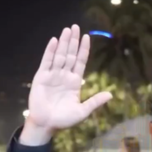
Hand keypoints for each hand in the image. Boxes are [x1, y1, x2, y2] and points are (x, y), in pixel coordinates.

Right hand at [21, 25, 111, 143]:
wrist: (46, 125)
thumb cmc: (64, 119)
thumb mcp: (83, 111)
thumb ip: (95, 101)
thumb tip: (111, 94)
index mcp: (75, 82)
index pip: (80, 61)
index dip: (83, 50)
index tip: (87, 37)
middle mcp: (64, 75)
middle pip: (70, 54)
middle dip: (73, 41)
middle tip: (76, 26)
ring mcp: (52, 75)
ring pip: (59, 55)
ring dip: (63, 42)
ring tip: (67, 29)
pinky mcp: (41, 77)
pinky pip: (46, 62)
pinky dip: (50, 51)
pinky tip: (54, 41)